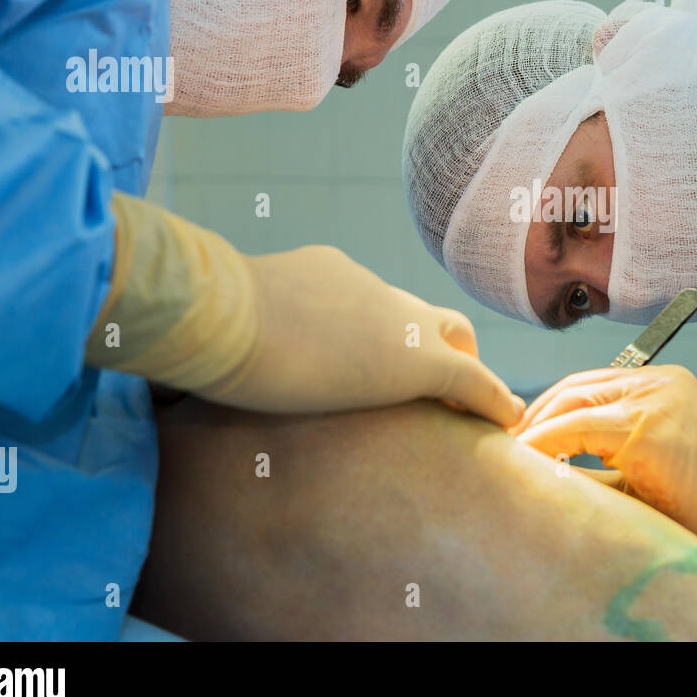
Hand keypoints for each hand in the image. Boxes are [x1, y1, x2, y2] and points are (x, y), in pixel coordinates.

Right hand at [87, 194, 523, 425]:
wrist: (217, 310)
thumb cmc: (197, 314)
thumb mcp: (214, 314)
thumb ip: (225, 323)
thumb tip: (188, 342)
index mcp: (327, 275)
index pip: (376, 304)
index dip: (389, 332)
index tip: (384, 357)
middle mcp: (372, 290)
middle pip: (429, 317)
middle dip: (443, 349)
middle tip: (443, 389)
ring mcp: (398, 321)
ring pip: (452, 342)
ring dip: (461, 374)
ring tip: (471, 413)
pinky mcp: (417, 361)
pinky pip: (471, 381)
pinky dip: (491, 400)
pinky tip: (507, 422)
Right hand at [511, 365, 696, 571]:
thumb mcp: (633, 510)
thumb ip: (582, 482)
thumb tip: (537, 473)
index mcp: (643, 428)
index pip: (565, 424)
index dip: (529, 443)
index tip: (502, 459)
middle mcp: (654, 393)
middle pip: (570, 394)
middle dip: (535, 419)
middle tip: (505, 446)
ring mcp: (665, 381)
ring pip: (588, 383)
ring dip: (557, 406)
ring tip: (530, 436)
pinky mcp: (673, 380)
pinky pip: (614, 383)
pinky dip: (586, 401)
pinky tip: (569, 424)